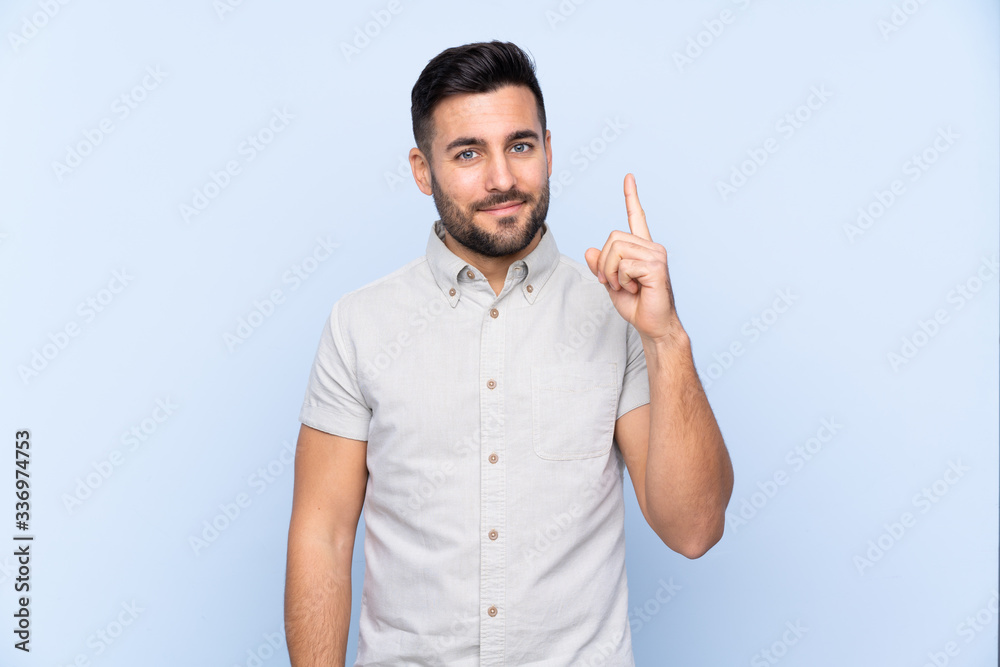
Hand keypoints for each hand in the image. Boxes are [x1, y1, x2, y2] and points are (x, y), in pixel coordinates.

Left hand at [584, 173, 680, 342]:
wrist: (654, 326)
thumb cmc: (637, 305)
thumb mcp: (611, 284)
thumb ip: (601, 267)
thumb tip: (590, 250)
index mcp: (642, 248)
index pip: (637, 217)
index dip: (631, 197)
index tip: (629, 177)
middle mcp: (652, 247)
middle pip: (612, 239)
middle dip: (604, 264)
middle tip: (613, 282)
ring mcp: (656, 255)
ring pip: (615, 250)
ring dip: (610, 273)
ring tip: (625, 286)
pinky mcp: (656, 266)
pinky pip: (623, 265)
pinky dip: (621, 280)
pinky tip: (635, 289)